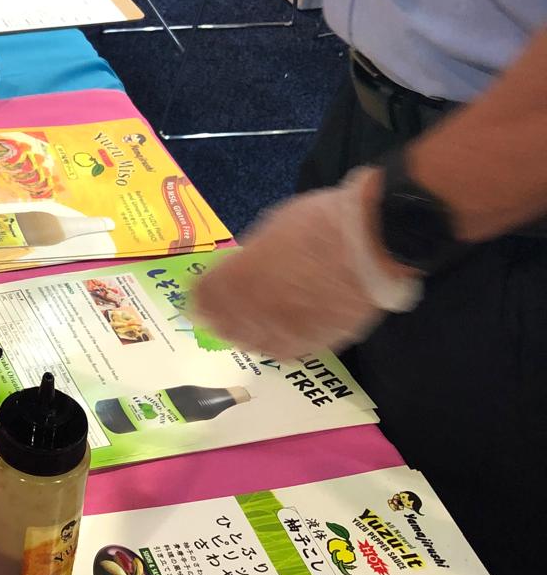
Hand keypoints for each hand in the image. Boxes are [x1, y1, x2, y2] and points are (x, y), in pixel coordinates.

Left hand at [189, 170, 422, 360]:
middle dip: (221, 317)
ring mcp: (287, 331)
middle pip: (223, 326)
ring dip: (248, 333)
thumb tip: (241, 267)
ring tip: (251, 322)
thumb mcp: (273, 230)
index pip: (203, 299)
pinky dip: (280, 340)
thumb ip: (251, 257)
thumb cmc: (321, 224)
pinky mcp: (317, 343)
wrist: (373, 243)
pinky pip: (288, 349)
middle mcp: (255, 313)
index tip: (200, 293)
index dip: (200, 296)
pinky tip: (282, 329)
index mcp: (238, 279)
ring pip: (254, 343)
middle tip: (221, 310)